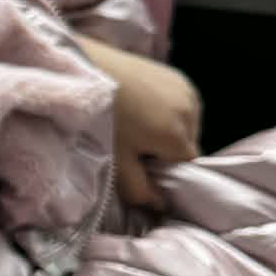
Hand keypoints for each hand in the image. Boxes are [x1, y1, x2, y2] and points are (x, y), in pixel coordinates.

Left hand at [76, 36, 201, 209]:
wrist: (84, 68)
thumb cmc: (98, 118)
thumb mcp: (116, 162)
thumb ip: (140, 190)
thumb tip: (160, 207)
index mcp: (178, 137)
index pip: (186, 169)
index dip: (165, 174)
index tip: (141, 169)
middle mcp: (191, 112)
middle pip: (186, 147)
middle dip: (165, 152)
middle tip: (132, 146)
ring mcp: (187, 90)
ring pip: (185, 126)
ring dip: (166, 131)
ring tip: (133, 124)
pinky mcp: (177, 76)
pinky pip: (181, 106)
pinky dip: (166, 112)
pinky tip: (139, 107)